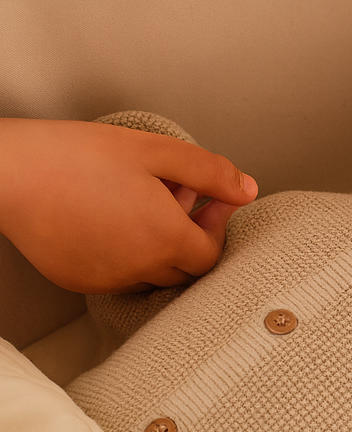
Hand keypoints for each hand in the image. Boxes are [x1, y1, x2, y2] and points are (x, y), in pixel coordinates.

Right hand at [0, 118, 257, 293]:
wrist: (8, 172)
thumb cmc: (78, 155)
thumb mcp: (156, 152)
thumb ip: (210, 173)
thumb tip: (247, 190)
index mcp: (164, 238)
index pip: (211, 256)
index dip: (217, 229)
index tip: (212, 201)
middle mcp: (138, 268)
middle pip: (185, 270)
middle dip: (191, 236)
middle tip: (181, 197)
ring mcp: (106, 279)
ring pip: (152, 275)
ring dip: (161, 247)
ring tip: (145, 203)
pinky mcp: (77, 280)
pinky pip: (118, 277)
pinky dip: (127, 255)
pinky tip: (114, 220)